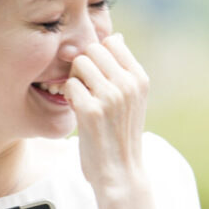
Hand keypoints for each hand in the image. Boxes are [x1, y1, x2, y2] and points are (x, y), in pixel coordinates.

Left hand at [64, 33, 149, 190]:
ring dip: (74, 79)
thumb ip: (124, 69)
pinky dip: (68, 96)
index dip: (98, 55)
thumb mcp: (133, 98)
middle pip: (93, 49)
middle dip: (84, 65)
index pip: (112, 42)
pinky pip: (69, 85)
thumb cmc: (122, 133)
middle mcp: (128, 84)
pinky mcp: (91, 111)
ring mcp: (111, 97)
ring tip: (82, 98)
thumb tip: (116, 36)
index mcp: (140, 78)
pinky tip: (77, 110)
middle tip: (85, 87)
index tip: (97, 74)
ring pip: (79, 64)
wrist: (121, 171)